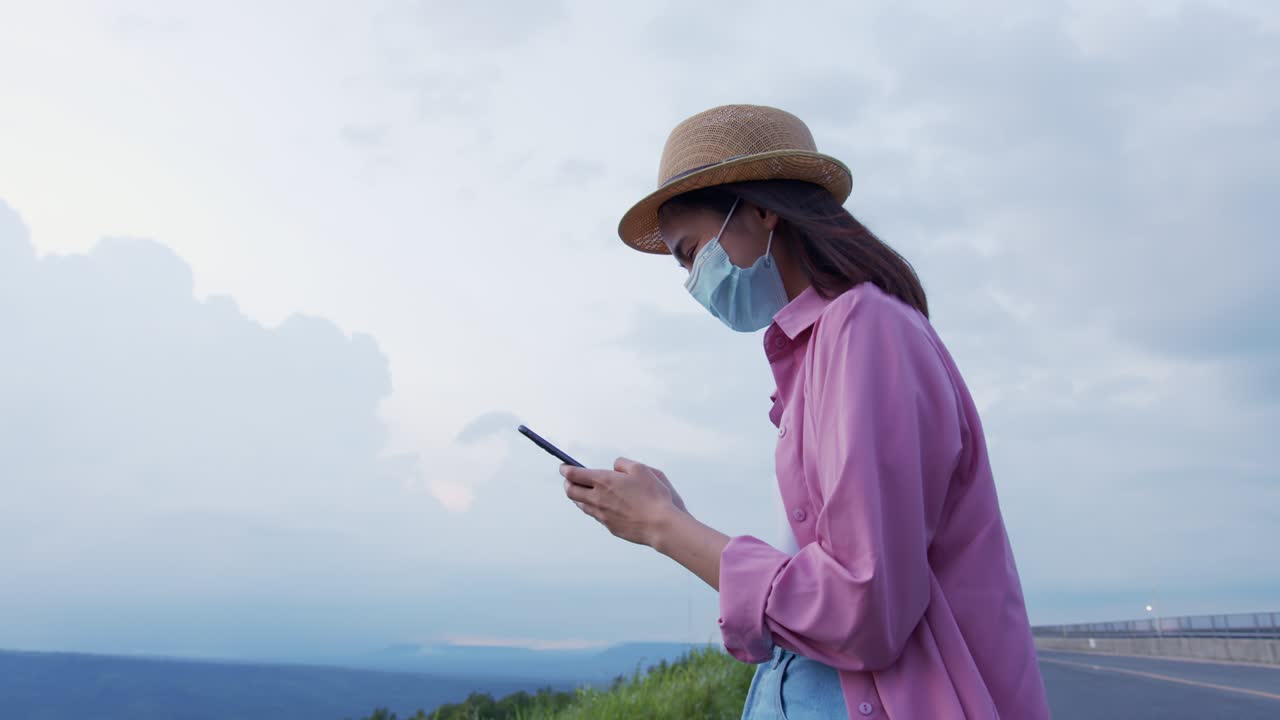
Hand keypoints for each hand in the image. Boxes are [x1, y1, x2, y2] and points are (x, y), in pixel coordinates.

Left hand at [562, 457, 686, 546]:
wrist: (660, 525)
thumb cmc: (653, 495)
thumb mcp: (641, 469)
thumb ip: (623, 464)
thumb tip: (614, 467)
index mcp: (603, 481)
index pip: (574, 474)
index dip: (565, 469)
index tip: (564, 467)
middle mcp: (597, 498)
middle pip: (570, 491)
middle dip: (567, 483)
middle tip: (569, 479)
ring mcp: (602, 514)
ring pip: (580, 505)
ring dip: (578, 496)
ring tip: (583, 491)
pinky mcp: (609, 526)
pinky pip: (594, 515)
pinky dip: (592, 507)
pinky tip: (600, 504)